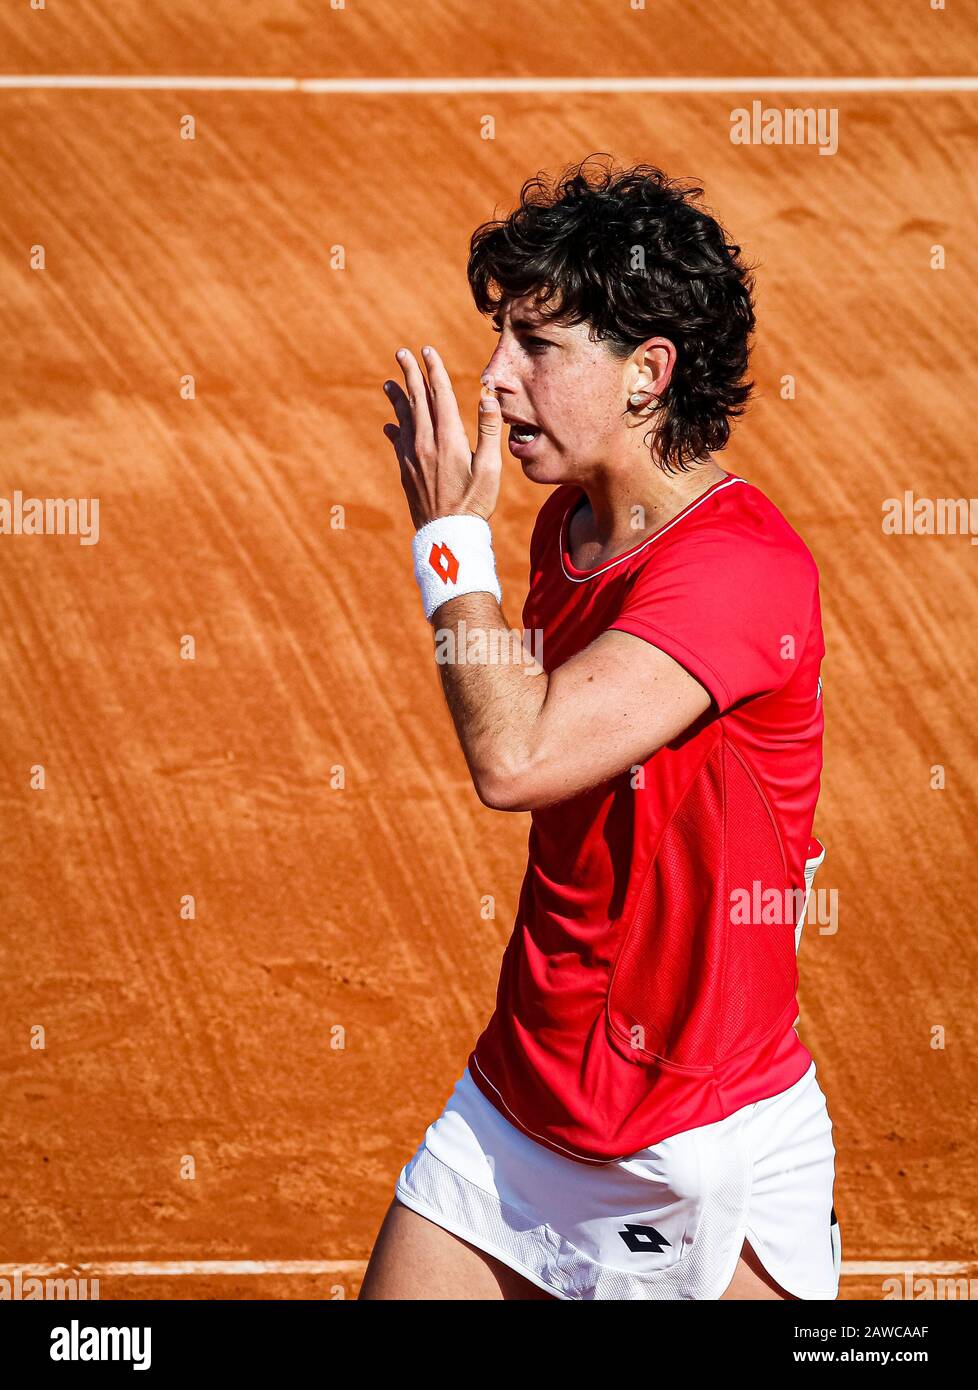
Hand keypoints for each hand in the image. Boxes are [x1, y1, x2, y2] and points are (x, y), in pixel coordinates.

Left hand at [383, 345, 502, 529]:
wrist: (446, 535)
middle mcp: (426, 443)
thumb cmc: (475, 504)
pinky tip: (390, 426)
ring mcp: (413, 457)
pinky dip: (395, 430)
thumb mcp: (490, 468)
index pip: (439, 394)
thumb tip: (487, 396)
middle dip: (410, 374)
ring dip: (397, 398)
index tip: (426, 351)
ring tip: (389, 383)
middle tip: (402, 354)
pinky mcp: (406, 471)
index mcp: (449, 438)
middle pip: (417, 399)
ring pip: (403, 418)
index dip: (433, 369)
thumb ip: (488, 431)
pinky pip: (398, 443)